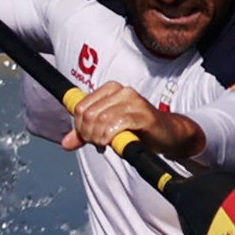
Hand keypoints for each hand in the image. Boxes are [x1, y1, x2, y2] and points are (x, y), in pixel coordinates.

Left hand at [60, 83, 205, 157]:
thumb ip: (86, 134)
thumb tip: (66, 143)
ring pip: (101, 119)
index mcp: (110, 89)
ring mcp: (133, 101)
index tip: (88, 138)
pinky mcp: (143, 114)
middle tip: (97, 143)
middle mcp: (122, 91)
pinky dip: (111, 136)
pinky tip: (112, 142)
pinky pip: (118, 124)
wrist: (168, 135)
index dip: (79, 126)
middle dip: (88, 133)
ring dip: (98, 137)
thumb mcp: (108, 129)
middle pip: (89, 114)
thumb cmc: (139, 129)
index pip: (80, 106)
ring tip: (105, 144)